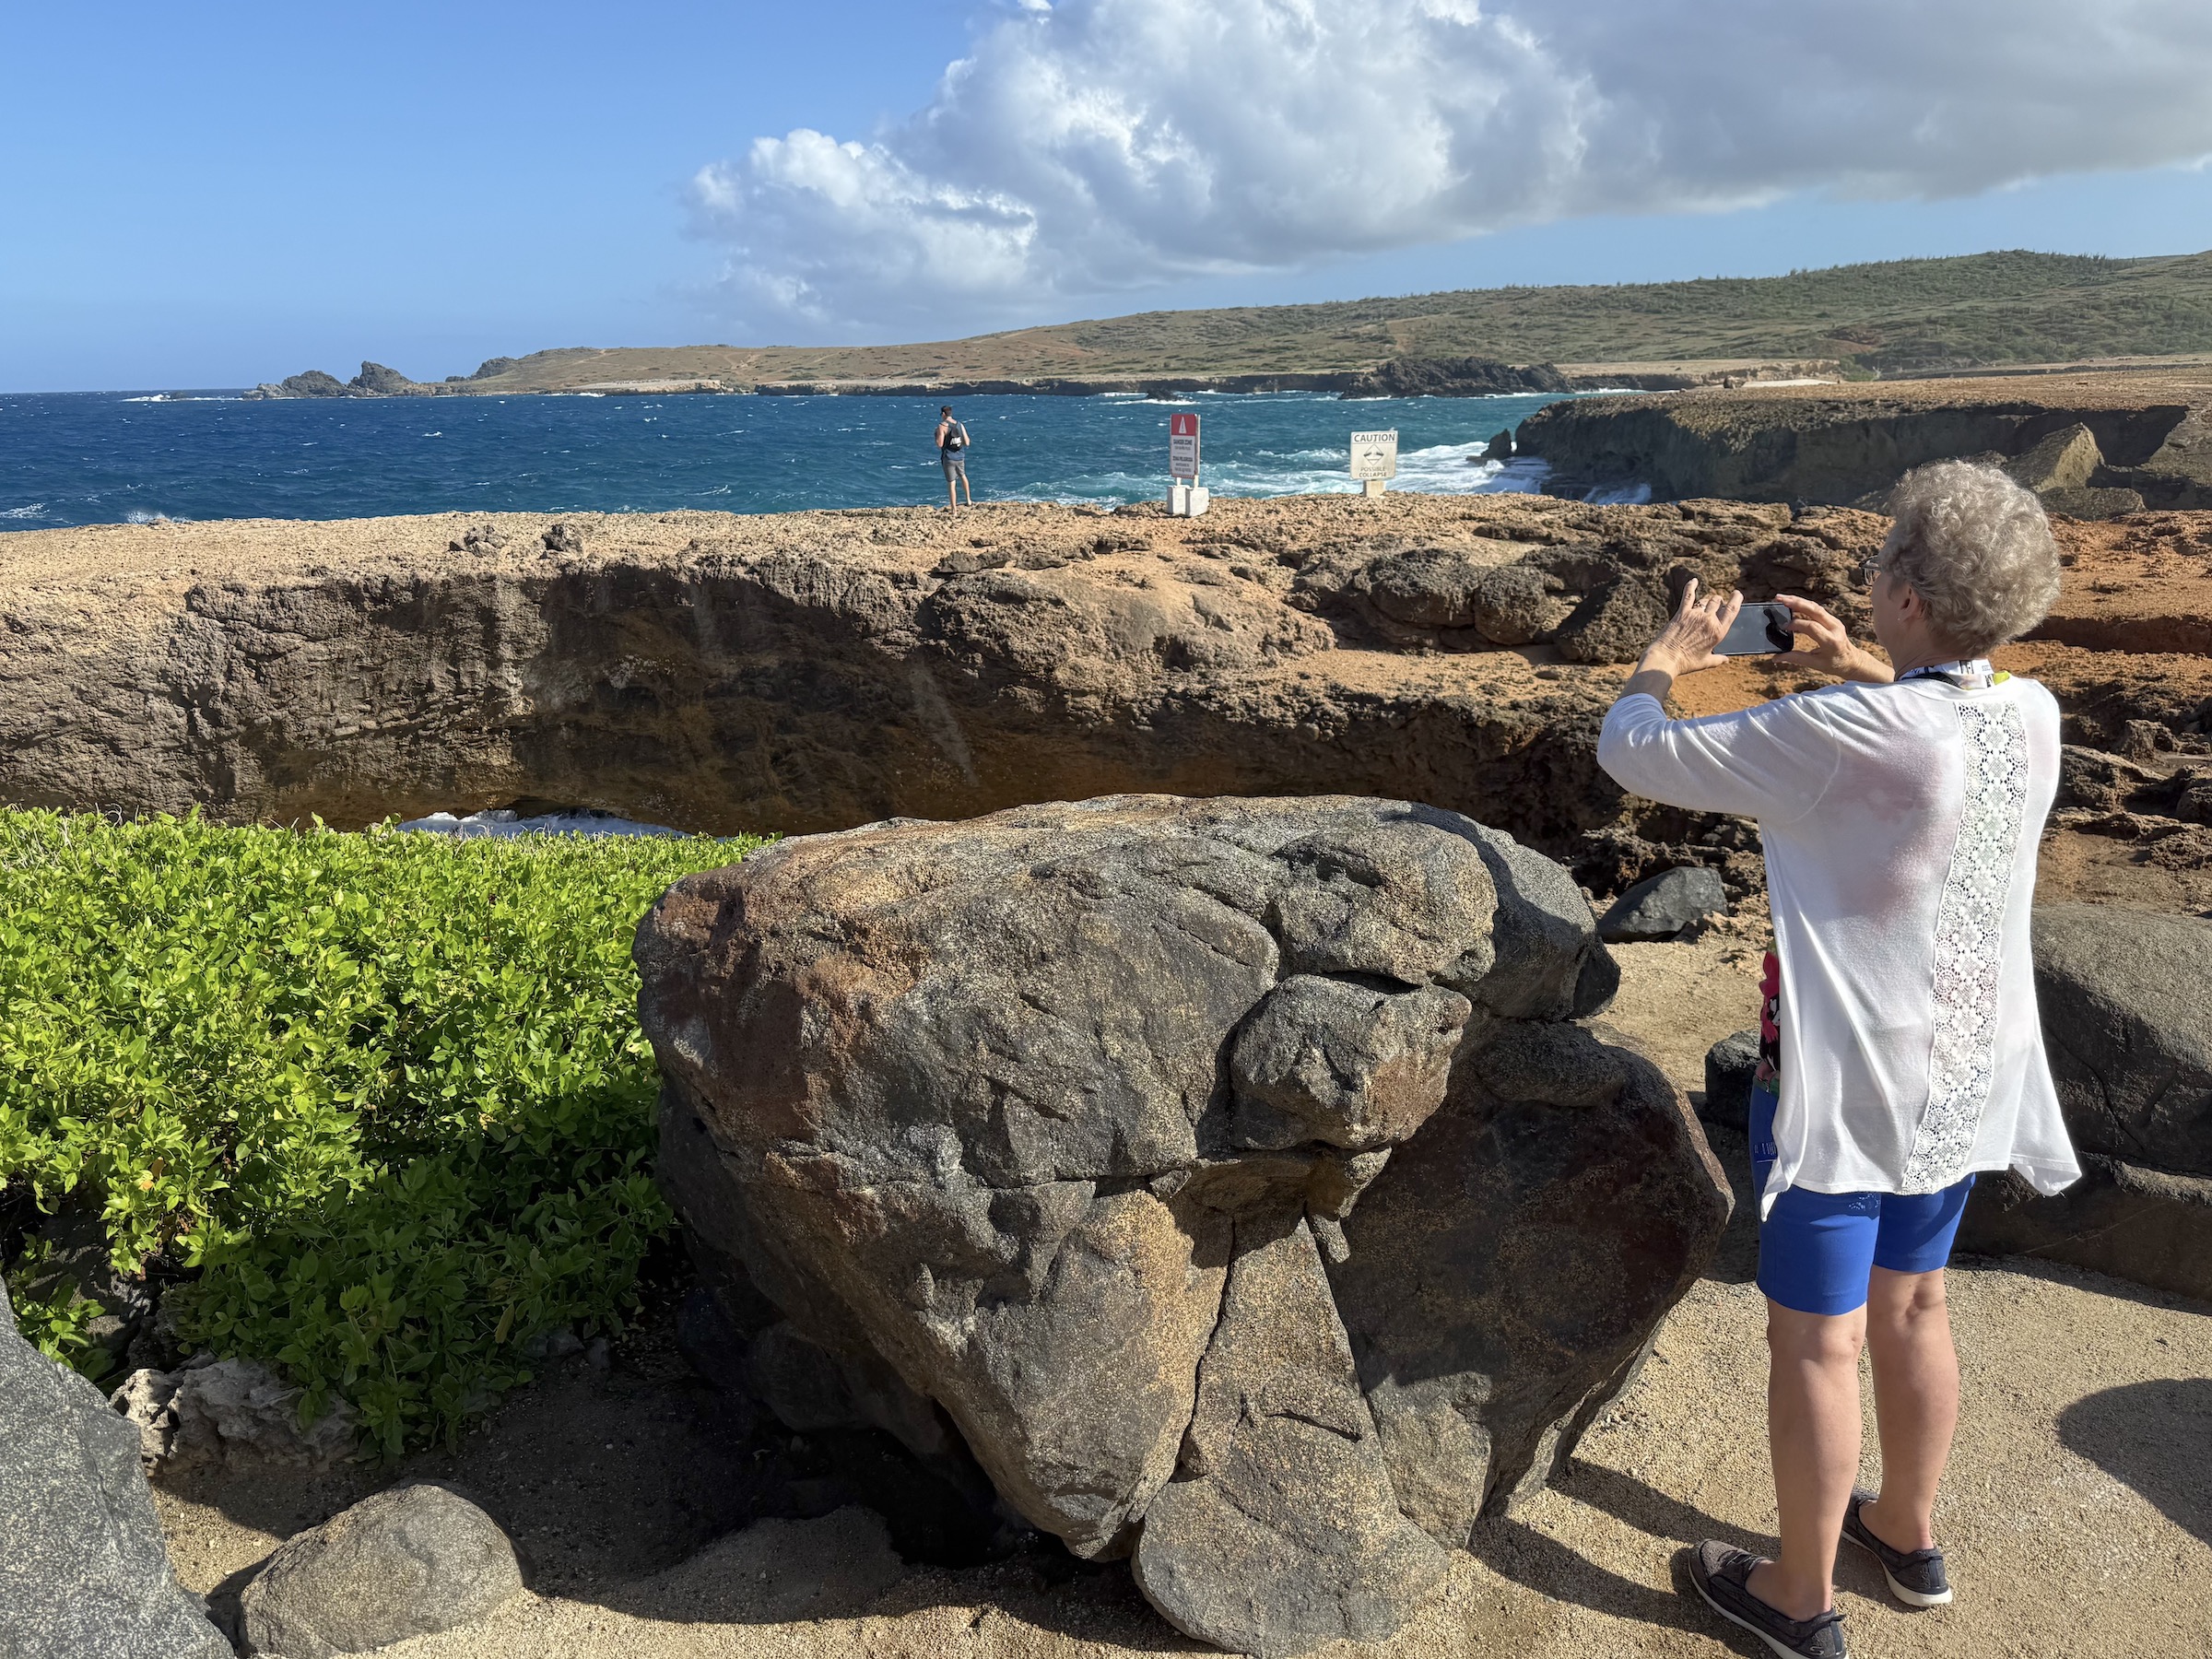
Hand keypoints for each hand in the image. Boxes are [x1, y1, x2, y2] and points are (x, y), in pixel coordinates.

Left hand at [1639, 578, 1741, 676]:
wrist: (1666, 659)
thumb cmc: (1685, 663)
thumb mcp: (1705, 663)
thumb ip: (1718, 660)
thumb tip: (1726, 660)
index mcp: (1718, 632)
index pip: (1732, 610)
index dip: (1736, 599)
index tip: (1737, 594)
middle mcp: (1708, 621)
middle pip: (1717, 602)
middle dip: (1718, 601)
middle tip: (1716, 603)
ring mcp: (1695, 615)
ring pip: (1705, 600)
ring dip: (1706, 600)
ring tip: (1705, 604)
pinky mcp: (1682, 613)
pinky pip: (1689, 595)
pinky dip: (1691, 586)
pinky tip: (1694, 581)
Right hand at [1773, 594, 1892, 682]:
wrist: (1851, 660)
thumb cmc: (1834, 664)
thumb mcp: (1816, 664)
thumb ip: (1796, 659)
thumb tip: (1776, 658)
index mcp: (1831, 641)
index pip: (1812, 627)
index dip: (1796, 624)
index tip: (1782, 626)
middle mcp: (1834, 628)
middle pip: (1814, 610)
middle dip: (1796, 603)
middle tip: (1779, 599)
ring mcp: (1834, 621)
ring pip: (1815, 606)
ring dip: (1798, 600)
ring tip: (1782, 598)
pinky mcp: (1831, 619)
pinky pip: (1816, 608)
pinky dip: (1803, 604)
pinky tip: (1791, 602)